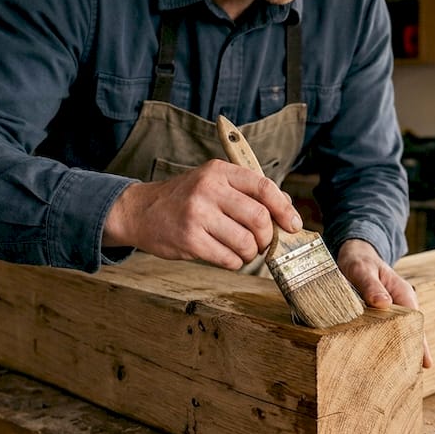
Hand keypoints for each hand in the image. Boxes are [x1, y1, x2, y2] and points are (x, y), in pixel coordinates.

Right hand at [104, 160, 302, 269]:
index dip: (284, 209)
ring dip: (250, 253)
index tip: (293, 225)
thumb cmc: (185, 199)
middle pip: (259, 218)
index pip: (263, 187)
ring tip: (241, 250)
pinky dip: (234, 262)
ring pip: (246, 243)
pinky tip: (225, 255)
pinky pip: (228, 259)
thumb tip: (287, 211)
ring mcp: (197, 215)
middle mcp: (208, 189)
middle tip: (261, 243)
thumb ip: (247, 192)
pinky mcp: (189, 240)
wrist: (141, 211)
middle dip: (267, 237)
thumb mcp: (213, 182)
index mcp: (219, 171)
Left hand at [336, 239, 432, 368]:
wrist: (353, 255)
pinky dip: (382, 348)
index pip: (416, 324)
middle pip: (410, 335)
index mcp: (403, 295)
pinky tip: (378, 366)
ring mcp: (388, 315)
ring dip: (397, 354)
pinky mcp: (376, 320)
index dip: (421, 344)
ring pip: (397, 337)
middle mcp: (399, 307)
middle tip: (410, 380)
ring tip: (396, 380)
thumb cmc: (359, 261)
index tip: (426, 364)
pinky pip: (382, 336)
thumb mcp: (362, 269)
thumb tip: (383, 304)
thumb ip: (370, 285)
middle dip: (412, 355)